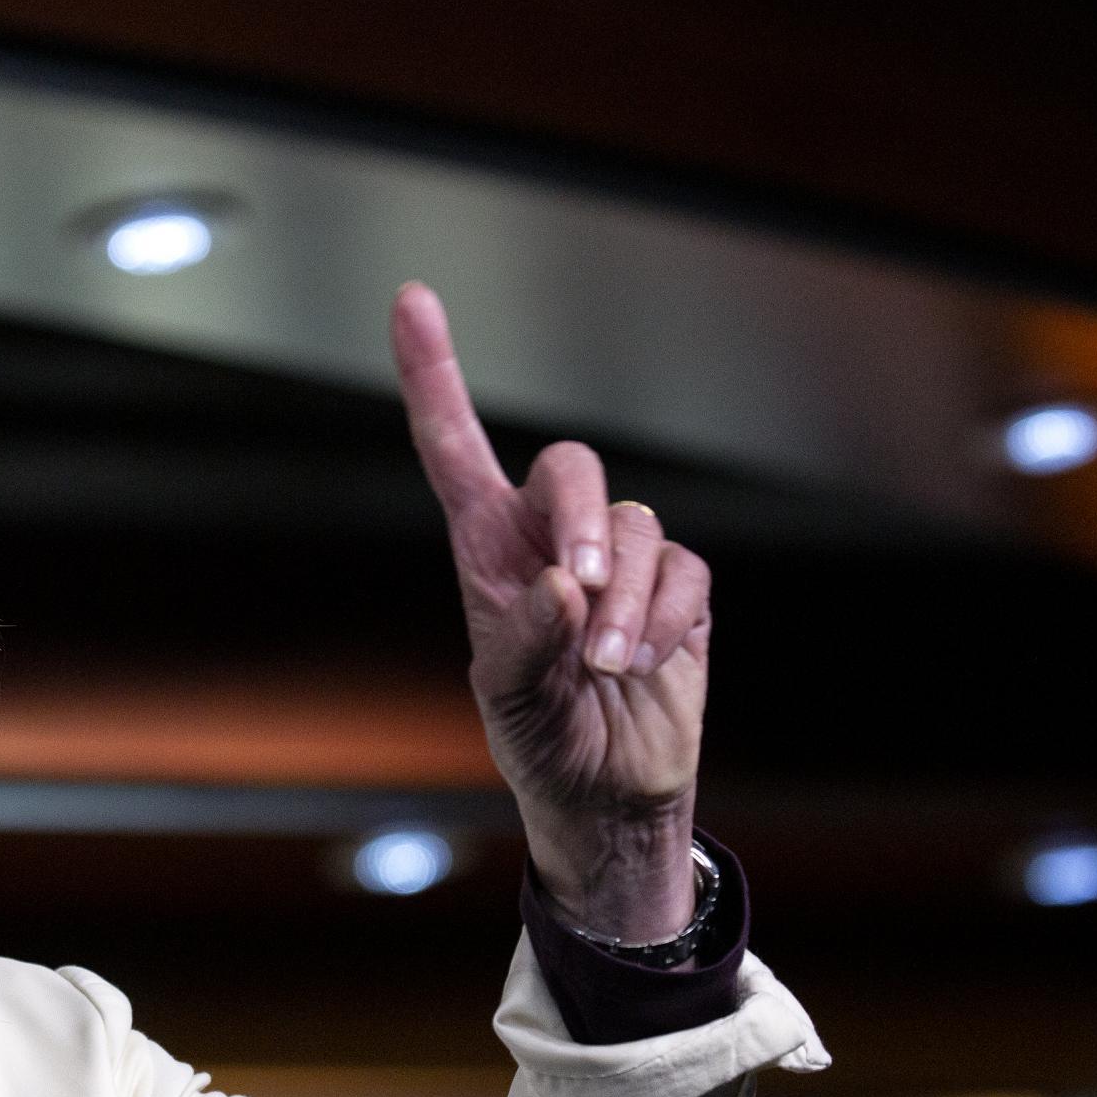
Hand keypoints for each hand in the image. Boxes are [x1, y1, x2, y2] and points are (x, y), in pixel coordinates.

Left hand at [390, 283, 708, 941]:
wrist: (606, 796)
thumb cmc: (538, 742)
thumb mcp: (508, 703)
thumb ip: (523, 643)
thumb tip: (564, 585)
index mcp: (486, 549)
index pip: (453, 445)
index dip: (434, 372)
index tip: (411, 300)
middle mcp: (550, 540)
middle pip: (571, 467)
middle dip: (580, 518)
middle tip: (580, 587)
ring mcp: (621, 562)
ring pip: (636, 527)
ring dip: (625, 602)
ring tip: (609, 667)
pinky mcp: (679, 591)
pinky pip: (685, 572)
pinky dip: (665, 619)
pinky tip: (645, 663)